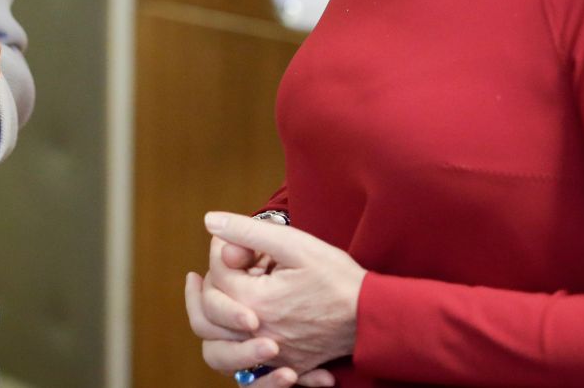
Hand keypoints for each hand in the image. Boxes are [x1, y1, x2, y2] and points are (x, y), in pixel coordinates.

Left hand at [201, 212, 364, 377]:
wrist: (373, 317)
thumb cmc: (337, 278)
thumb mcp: (294, 244)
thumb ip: (247, 231)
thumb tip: (210, 221)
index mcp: (254, 301)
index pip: (217, 274)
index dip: (223, 251)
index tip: (240, 241)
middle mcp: (256, 333)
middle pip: (210, 309)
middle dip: (215, 281)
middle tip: (229, 264)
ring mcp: (270, 353)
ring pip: (221, 341)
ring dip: (218, 314)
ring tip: (226, 290)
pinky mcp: (285, 363)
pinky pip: (249, 360)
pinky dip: (241, 340)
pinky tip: (249, 320)